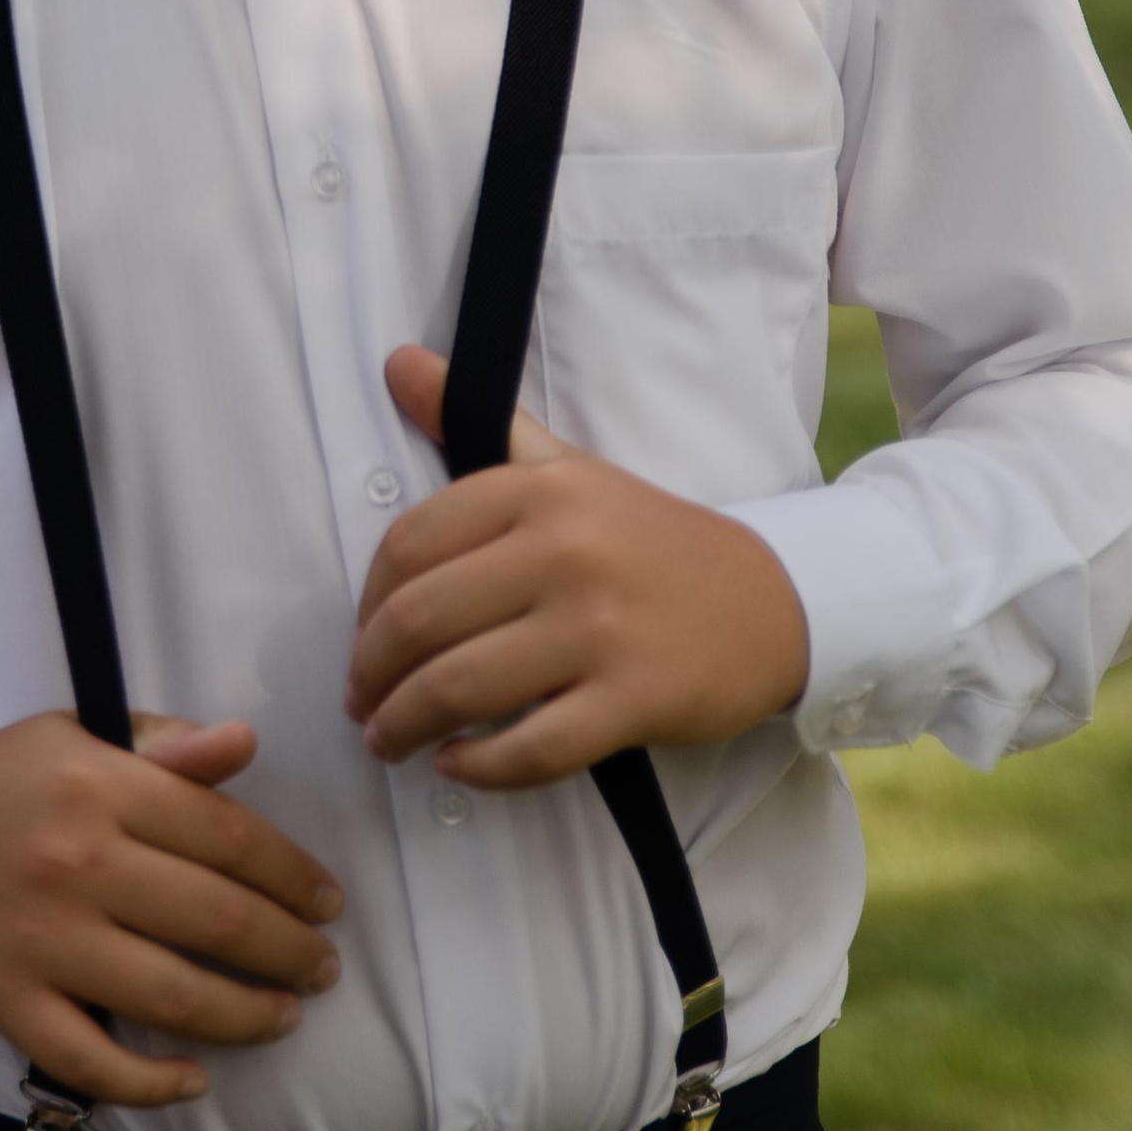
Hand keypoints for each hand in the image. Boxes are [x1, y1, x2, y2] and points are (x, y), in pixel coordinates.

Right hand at [0, 709, 343, 1109]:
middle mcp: (78, 861)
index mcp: (103, 787)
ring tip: (283, 1018)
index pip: (228, 837)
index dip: (292, 876)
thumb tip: (245, 743)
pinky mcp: (5, 998)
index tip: (328, 903)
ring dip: (244, 1017)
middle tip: (323, 969)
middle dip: (288, 953)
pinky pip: (91, 1059)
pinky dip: (150, 1081)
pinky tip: (194, 1079)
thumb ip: (165, 745)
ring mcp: (41, 937)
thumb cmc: (0, 780)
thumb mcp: (77, 736)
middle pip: (214, 920)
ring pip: (169, 995)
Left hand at [344, 347, 810, 788]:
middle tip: (361, 704)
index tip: (362, 638)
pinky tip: (457, 766)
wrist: (770, 601)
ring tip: (390, 741)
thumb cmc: (646, 539)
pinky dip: (479, 768)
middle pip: (422, 620)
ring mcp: (600, 627)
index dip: (365, 602)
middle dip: (372, 674)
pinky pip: (531, 748)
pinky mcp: (633, 698)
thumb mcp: (566, 468)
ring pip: (462, 688)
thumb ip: (475, 421)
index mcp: (540, 490)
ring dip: (405, 726)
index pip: (410, 544)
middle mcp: (565, 550)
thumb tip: (396, 362)